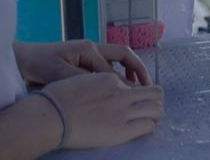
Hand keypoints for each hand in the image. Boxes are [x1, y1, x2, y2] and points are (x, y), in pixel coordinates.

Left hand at [14, 40, 151, 86]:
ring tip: (135, 89)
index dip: (125, 82)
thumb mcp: (63, 73)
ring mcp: (87, 54)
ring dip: (128, 71)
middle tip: (146, 86)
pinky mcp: (82, 62)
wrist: (21, 61)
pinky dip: (116, 75)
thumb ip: (88, 79)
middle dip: (136, 69)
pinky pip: (106, 66)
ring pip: (116, 60)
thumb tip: (114, 85)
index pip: (114, 67)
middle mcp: (91, 48)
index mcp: (88, 48)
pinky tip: (116, 89)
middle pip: (123, 55)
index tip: (134, 96)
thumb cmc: (39, 65)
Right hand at [43, 73, 163, 148]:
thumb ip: (98, 83)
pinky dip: (147, 126)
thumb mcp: (81, 80)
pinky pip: (148, 126)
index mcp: (110, 79)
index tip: (127, 100)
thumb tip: (107, 90)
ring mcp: (123, 111)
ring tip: (146, 118)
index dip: (133, 93)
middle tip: (147, 107)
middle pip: (155, 93)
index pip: (133, 85)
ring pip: (157, 109)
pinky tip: (139, 128)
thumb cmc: (58, 99)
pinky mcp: (123, 130)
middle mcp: (121, 93)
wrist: (52, 116)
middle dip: (154, 100)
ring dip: (154, 113)